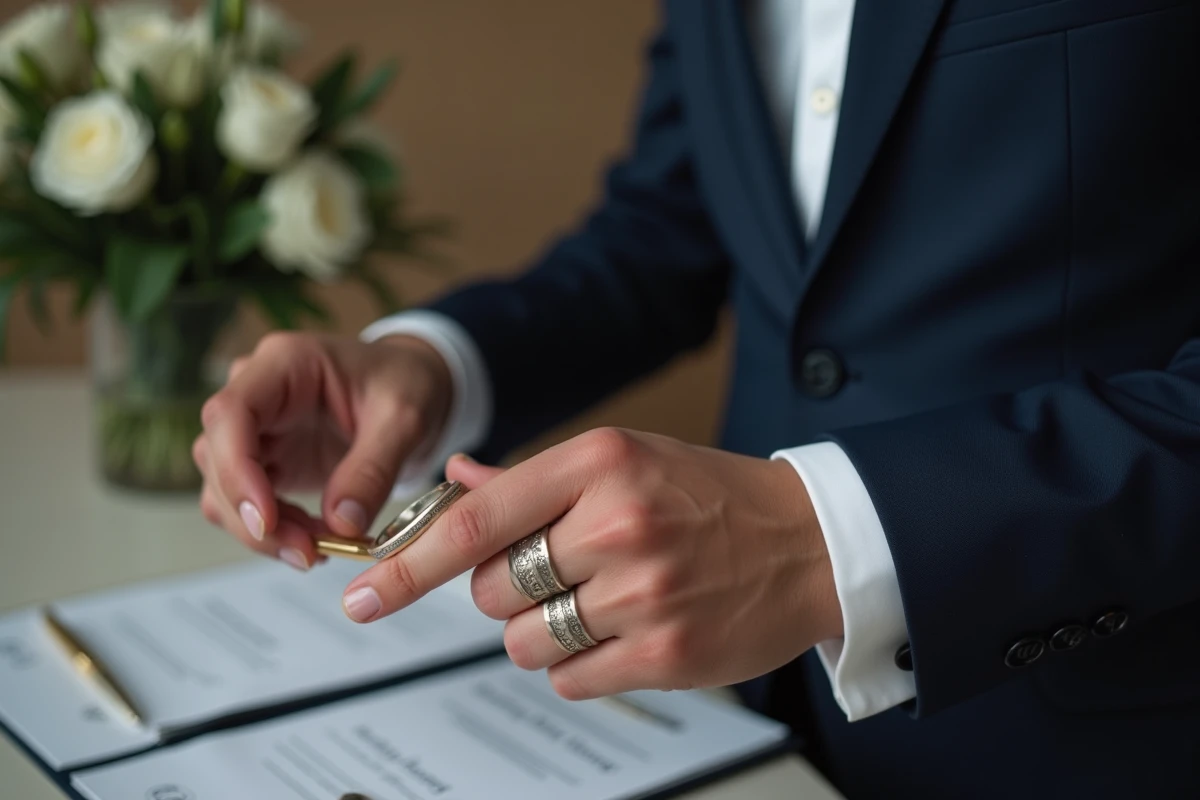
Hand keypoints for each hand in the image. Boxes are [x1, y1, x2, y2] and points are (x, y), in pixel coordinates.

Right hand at [192, 331, 452, 569]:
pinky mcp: (264, 461)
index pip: (230, 413)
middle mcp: (256, 393)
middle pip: (217, 458)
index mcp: (285, 363)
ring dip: (262, 531)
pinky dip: (274, 531)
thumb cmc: (407, 383)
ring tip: (320, 549)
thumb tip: (342, 525)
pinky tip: (316, 540)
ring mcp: (255, 429)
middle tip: (308, 553)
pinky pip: (246, 504)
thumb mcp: (405, 419)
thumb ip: (374, 468)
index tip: (266, 521)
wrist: (413, 385)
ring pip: (222, 489)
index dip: (236, 470)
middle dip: (254, 516)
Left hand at [340, 428, 842, 699]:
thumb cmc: (710, 496)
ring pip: (523, 641)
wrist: (810, 542)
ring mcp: (642, 593)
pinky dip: (581, 663)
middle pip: (490, 589)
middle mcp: (615, 523)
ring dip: (542, 631)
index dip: (406, 564)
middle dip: (505, 591)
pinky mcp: (665, 652)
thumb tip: (456, 478)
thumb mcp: (625, 461)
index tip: (361, 597)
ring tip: (601, 602)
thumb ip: (533, 479)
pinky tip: (626, 631)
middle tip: (559, 572)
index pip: (475, 518)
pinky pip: (569, 678)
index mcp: (598, 463)